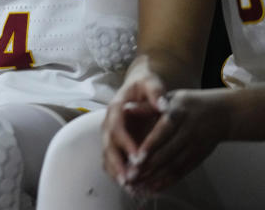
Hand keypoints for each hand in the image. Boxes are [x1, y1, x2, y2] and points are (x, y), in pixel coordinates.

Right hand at [101, 66, 166, 185]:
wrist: (137, 87)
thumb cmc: (145, 86)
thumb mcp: (150, 83)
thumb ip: (155, 92)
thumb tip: (162, 105)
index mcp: (116, 108)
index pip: (116, 126)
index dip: (125, 142)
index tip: (137, 156)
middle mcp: (108, 122)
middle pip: (108, 144)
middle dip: (117, 162)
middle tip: (128, 178)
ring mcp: (109, 134)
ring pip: (107, 155)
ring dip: (116, 171)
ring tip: (128, 186)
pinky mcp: (115, 143)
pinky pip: (112, 160)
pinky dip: (118, 173)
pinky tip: (129, 185)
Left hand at [125, 89, 229, 194]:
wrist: (222, 113)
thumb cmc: (187, 104)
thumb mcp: (168, 98)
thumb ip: (146, 107)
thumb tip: (125, 108)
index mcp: (178, 114)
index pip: (162, 132)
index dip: (150, 147)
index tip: (136, 158)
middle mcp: (188, 132)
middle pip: (167, 152)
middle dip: (148, 166)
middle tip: (130, 176)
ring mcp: (195, 146)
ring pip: (174, 165)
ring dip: (155, 177)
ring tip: (138, 184)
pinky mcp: (199, 157)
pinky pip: (183, 171)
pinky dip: (168, 181)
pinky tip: (154, 187)